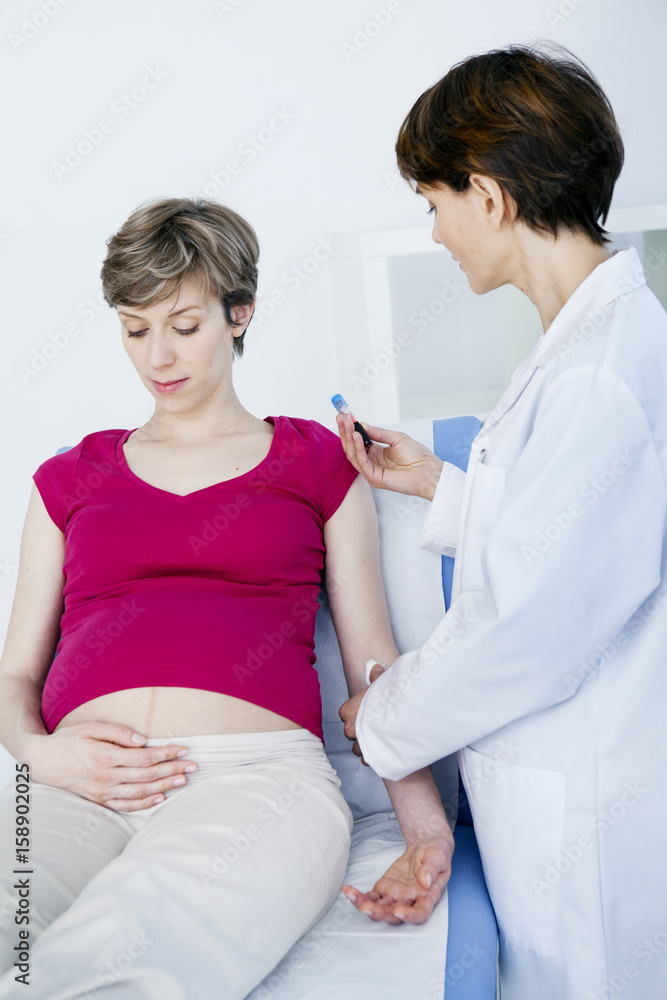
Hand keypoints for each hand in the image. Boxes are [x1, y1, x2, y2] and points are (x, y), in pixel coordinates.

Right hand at [23, 722, 196, 810]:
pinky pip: (125, 805)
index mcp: (105, 757)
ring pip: (140, 792)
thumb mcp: (90, 727)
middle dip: (172, 770)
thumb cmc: (68, 740)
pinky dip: (144, 804)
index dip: (166, 754)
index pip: (144, 758)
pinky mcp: (99, 800)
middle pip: (146, 776)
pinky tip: (160, 799)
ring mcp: (102, 792)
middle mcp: (105, 777)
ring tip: (183, 781)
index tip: (183, 749)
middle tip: (193, 766)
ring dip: (164, 787)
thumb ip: (118, 733)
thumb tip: (143, 740)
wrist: (42, 762)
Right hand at [335, 412, 442, 500]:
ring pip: (353, 454)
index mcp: (376, 453)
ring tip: (348, 424)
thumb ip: (379, 433)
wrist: (429, 471)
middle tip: (341, 417)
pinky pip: (362, 462)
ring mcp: (371, 471)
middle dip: (345, 431)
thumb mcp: (397, 438)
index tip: (345, 415)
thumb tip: (363, 425)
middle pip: (351, 447)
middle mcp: (372, 462)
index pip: (357, 441)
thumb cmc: (418, 457)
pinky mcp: (374, 478)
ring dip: (349, 438)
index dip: (350, 428)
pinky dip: (357, 449)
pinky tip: (357, 437)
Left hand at [339, 661, 384, 765]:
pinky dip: (374, 757)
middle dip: (361, 730)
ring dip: (367, 745)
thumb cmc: (390, 701)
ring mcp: (359, 744)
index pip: (345, 714)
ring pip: (358, 748)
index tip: (368, 713)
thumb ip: (376, 677)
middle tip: (376, 725)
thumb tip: (375, 667)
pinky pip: (367, 760)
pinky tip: (385, 749)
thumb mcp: (382, 684)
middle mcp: (350, 729)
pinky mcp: (370, 758)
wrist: (402, 720)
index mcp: (348, 711)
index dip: (357, 714)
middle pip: (350, 732)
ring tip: (382, 739)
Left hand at [341, 834, 452, 924]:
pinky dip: (358, 896)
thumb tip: (425, 880)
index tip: (399, 911)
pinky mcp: (384, 889)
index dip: (410, 916)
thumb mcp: (438, 856)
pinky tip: (347, 890)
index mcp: (427, 896)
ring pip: (379, 907)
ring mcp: (395, 897)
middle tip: (366, 908)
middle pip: (394, 915)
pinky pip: (370, 897)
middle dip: (380, 913)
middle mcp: (410, 901)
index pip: (420, 912)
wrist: (425, 849)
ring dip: (364, 905)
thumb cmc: (436, 854)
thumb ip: (432, 868)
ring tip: (351, 895)